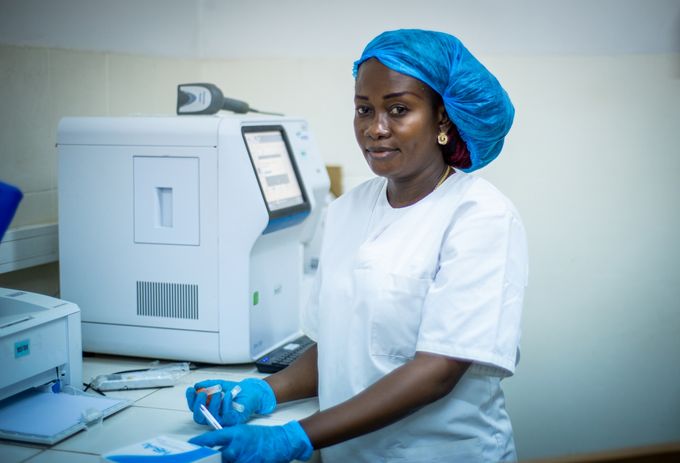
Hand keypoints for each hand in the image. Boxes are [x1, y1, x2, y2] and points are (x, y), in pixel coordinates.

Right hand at [186, 378, 276, 425]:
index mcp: (210, 408)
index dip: (191, 400)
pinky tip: (228, 394)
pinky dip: (225, 404)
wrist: (254, 392)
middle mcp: (215, 415)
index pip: (195, 408)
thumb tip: (198, 386)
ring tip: (217, 392)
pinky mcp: (233, 421)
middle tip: (202, 394)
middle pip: (199, 417)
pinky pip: (226, 415)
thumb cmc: (239, 391)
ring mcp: (223, 419)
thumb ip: (209, 384)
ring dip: (212, 404)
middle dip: (198, 405)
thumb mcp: (221, 384)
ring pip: (211, 418)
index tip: (191, 390)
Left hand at [189, 421, 312, 462]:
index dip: (199, 442)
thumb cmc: (261, 436)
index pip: (210, 438)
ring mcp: (243, 458)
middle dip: (210, 459)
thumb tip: (212, 447)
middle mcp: (236, 447)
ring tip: (228, 456)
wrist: (280, 442)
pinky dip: (233, 462)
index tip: (190, 444)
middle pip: (215, 457)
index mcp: (234, 434)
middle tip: (203, 458)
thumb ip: (227, 440)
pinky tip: (242, 459)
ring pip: (225, 462)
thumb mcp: (242, 432)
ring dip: (225, 461)